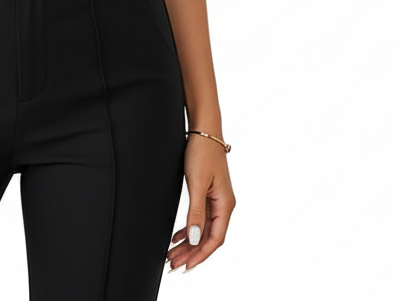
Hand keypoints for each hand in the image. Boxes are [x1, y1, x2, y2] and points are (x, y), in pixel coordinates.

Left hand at [165, 134, 234, 273]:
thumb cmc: (203, 152)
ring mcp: (216, 200)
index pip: (214, 239)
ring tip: (172, 254)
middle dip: (191, 252)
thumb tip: (195, 239)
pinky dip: (189, 229)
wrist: (204, 131)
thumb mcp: (196, 183)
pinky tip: (178, 237)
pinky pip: (200, 218)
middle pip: (207, 237)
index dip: (200, 255)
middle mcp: (223, 205)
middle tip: (173, 264)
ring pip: (202, 229)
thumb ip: (196, 212)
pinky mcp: (208, 194)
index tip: (186, 266)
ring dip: (188, 243)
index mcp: (225, 205)